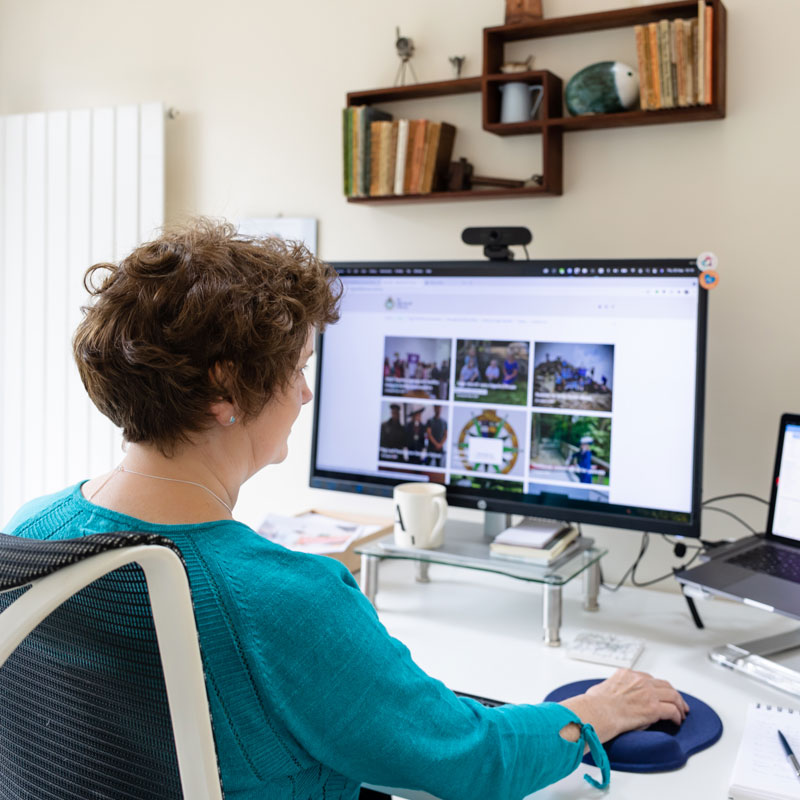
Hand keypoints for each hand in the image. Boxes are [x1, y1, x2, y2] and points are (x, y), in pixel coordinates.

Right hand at [558, 668, 688, 743]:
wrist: (597, 712)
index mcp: (627, 674)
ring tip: (682, 713)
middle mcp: (639, 680)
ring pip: (673, 695)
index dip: (658, 688)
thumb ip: (613, 688)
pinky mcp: (653, 708)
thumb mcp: (602, 687)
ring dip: (679, 705)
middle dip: (673, 694)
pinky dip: (677, 716)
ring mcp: (648, 693)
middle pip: (664, 685)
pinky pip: (672, 710)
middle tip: (678, 703)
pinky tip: (676, 721)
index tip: (661, 695)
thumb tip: (612, 694)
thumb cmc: (594, 704)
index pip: (649, 679)